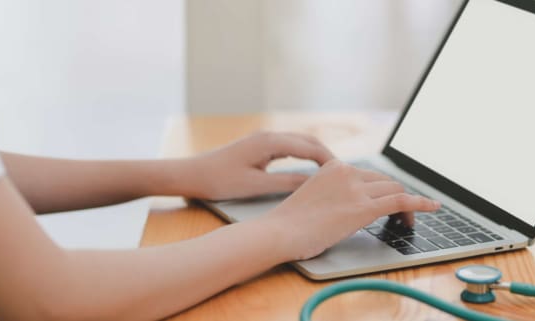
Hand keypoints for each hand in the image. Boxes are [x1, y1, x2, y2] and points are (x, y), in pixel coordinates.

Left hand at [176, 131, 334, 199]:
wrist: (190, 174)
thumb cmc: (219, 181)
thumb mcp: (256, 186)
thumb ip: (287, 183)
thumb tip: (314, 184)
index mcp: (270, 142)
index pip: (310, 147)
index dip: (329, 160)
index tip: (345, 174)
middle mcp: (269, 135)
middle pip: (308, 140)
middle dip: (327, 155)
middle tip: (344, 173)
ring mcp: (264, 139)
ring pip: (299, 142)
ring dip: (317, 154)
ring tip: (332, 172)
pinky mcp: (259, 146)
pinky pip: (289, 146)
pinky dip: (304, 155)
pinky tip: (309, 167)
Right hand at [259, 160, 440, 260]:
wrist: (279, 233)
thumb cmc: (291, 224)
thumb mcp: (314, 198)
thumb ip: (334, 195)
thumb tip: (351, 207)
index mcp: (334, 167)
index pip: (370, 175)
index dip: (384, 190)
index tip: (390, 201)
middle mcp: (347, 172)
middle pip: (386, 181)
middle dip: (397, 196)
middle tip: (402, 214)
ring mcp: (356, 188)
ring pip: (395, 190)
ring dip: (408, 205)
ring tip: (411, 220)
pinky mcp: (363, 207)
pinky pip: (401, 201)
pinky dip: (421, 203)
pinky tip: (433, 207)